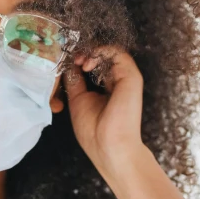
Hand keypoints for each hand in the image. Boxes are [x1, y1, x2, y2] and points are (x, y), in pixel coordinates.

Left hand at [63, 45, 144, 174]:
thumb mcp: (78, 100)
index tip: (67, 61)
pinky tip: (87, 65)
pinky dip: (100, 52)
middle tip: (71, 58)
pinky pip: (118, 53)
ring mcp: (126, 78)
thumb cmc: (94, 131)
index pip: (96, 63)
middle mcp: (118, 80)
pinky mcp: (131, 77)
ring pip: (110, 51)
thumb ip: (75, 81)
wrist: (109, 147)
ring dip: (91, 51)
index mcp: (108, 87)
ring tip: (79, 62)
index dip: (81, 57)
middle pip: (103, 55)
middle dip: (85, 51)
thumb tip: (68, 65)